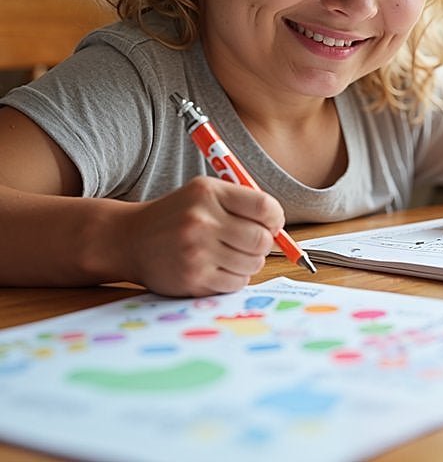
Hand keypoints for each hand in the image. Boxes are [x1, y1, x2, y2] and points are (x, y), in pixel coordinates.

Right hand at [117, 176, 284, 295]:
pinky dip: (235, 278)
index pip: (265, 207)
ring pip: (253, 264)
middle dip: (264, 243)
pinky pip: (236, 283)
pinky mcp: (193, 278)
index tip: (271, 224)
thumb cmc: (176, 216)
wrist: (129, 240)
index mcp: (208, 193)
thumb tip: (279, 230)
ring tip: (230, 255)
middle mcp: (201, 221)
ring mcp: (196, 252)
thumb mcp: (205, 194)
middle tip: (251, 243)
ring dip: (249, 262)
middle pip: (262, 239)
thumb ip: (243, 204)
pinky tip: (218, 268)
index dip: (275, 219)